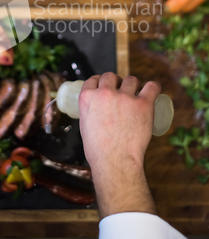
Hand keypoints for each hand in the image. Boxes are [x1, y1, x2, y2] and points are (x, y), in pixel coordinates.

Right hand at [78, 72, 160, 218]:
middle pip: (111, 76)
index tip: (105, 86)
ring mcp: (125, 97)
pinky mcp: (143, 104)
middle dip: (116, 82)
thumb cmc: (98, 150)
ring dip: (133, 85)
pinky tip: (153, 89)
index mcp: (88, 97)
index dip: (100, 81)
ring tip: (136, 93)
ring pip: (131, 80)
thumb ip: (89, 113)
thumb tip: (97, 110)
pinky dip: (153, 87)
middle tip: (121, 91)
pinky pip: (151, 87)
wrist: (114, 161)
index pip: (94, 79)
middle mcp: (105, 93)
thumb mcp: (84, 125)